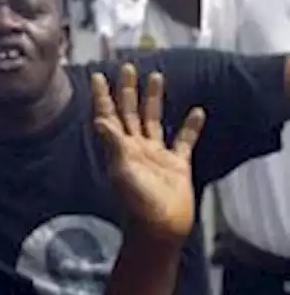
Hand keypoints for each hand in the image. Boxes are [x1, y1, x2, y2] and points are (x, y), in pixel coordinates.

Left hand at [92, 65, 204, 244]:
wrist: (160, 228)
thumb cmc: (137, 202)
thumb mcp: (122, 171)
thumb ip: (112, 144)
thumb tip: (98, 120)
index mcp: (119, 148)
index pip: (108, 115)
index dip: (103, 96)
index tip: (98, 75)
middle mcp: (135, 147)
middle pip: (129, 112)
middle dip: (127, 89)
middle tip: (127, 66)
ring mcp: (155, 155)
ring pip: (153, 120)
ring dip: (154, 99)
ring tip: (157, 76)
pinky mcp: (177, 165)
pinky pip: (184, 141)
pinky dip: (190, 126)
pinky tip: (197, 111)